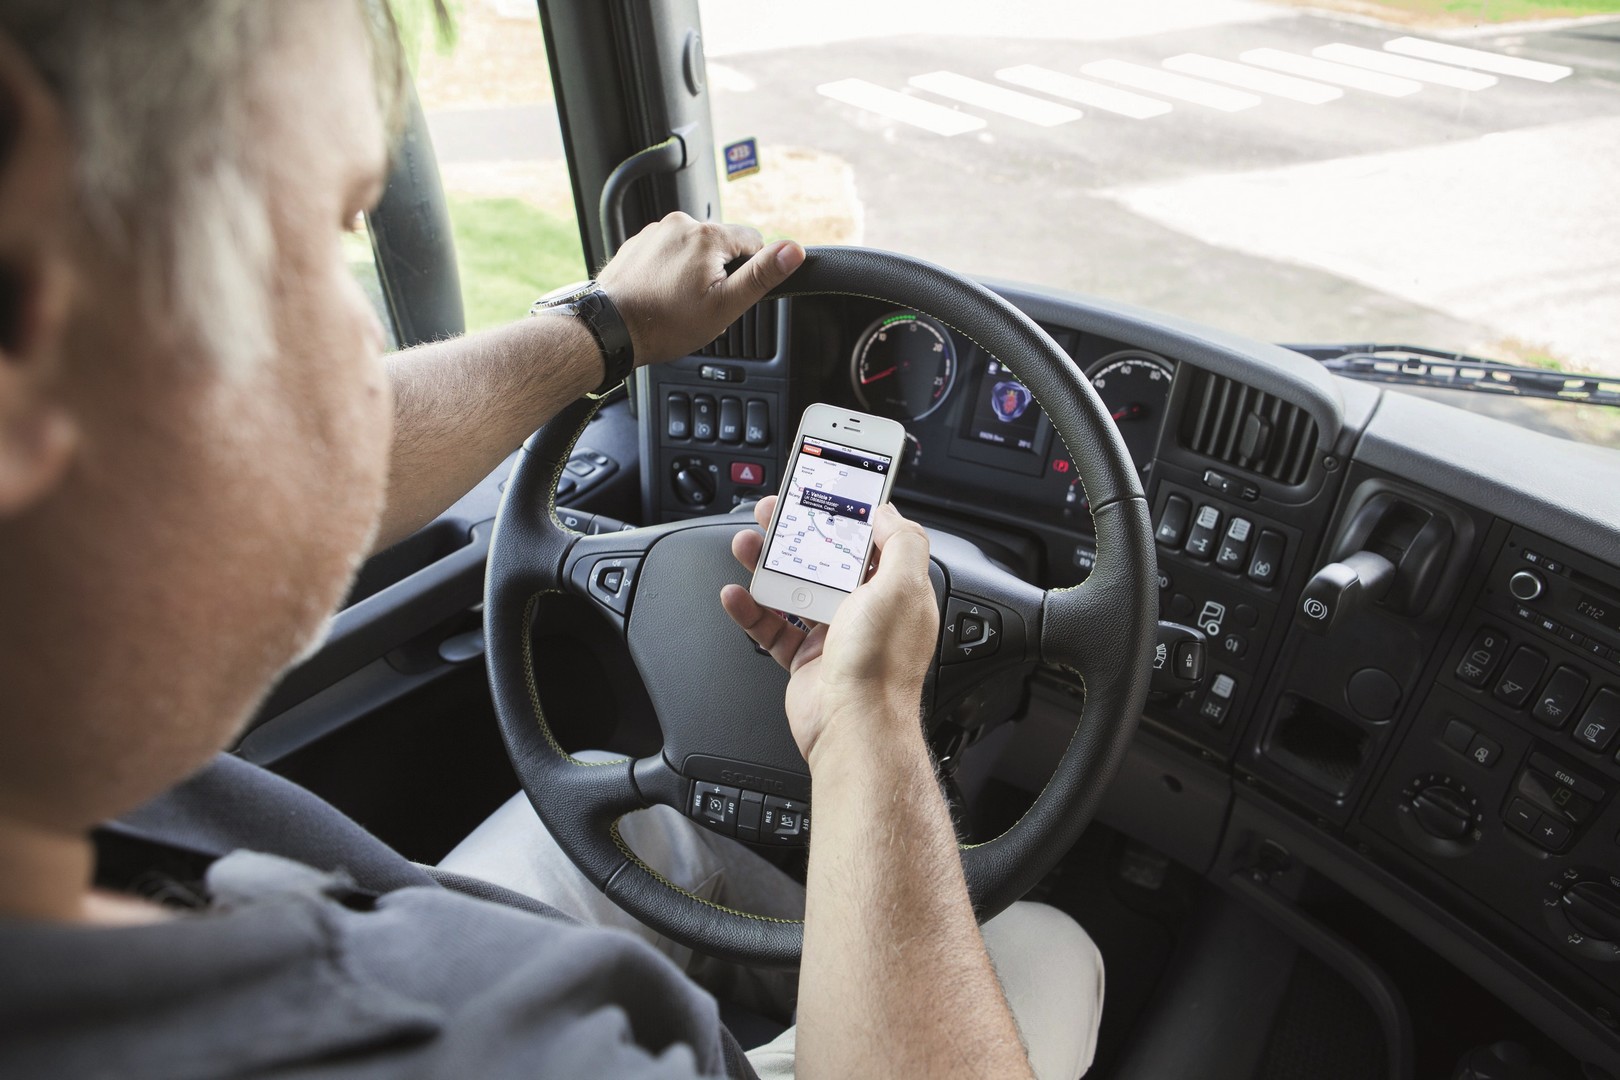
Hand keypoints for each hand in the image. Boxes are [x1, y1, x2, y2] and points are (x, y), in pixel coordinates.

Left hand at [595, 212, 803, 365]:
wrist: (612, 330)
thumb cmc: (666, 323)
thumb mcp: (725, 305)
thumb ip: (762, 275)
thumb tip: (793, 250)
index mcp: (707, 235)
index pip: (752, 241)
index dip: (747, 272)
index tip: (727, 294)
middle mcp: (680, 224)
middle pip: (722, 246)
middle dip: (719, 273)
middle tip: (700, 304)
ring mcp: (655, 232)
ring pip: (694, 250)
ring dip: (693, 272)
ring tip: (677, 301)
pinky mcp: (638, 244)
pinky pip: (668, 253)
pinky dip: (670, 271)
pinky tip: (661, 294)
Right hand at [720, 498, 939, 767]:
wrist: (853, 729)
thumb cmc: (879, 666)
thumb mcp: (902, 587)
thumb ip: (902, 542)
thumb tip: (888, 513)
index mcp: (895, 592)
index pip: (873, 541)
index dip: (848, 515)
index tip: (824, 494)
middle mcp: (868, 613)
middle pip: (827, 561)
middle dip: (797, 533)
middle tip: (772, 512)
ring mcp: (836, 637)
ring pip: (796, 589)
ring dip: (768, 565)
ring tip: (746, 544)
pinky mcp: (807, 660)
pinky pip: (773, 629)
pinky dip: (753, 611)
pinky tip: (737, 595)